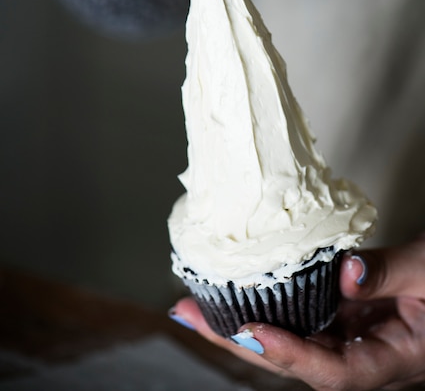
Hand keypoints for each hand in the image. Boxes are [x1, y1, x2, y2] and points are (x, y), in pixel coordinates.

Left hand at [171, 234, 424, 389]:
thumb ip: (390, 274)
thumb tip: (344, 272)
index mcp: (390, 360)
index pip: (334, 372)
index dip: (290, 355)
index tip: (251, 333)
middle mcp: (361, 354)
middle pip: (294, 360)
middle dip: (240, 343)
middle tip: (191, 316)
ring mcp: (348, 335)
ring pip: (289, 337)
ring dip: (241, 324)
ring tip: (195, 307)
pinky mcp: (341, 314)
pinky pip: (299, 313)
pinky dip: (266, 304)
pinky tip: (235, 293)